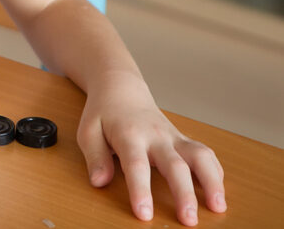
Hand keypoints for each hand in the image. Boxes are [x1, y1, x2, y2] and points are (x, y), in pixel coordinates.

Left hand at [78, 72, 224, 225]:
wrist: (121, 90)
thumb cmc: (103, 114)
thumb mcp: (88, 131)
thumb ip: (95, 157)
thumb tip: (99, 182)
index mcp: (129, 134)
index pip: (136, 165)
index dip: (141, 190)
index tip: (144, 214)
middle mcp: (155, 136)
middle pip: (175, 165)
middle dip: (184, 194)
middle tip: (189, 220)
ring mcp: (173, 137)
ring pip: (199, 157)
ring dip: (212, 182)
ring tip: (218, 207)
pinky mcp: (184, 140)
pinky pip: (205, 154)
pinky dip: (216, 173)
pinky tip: (218, 193)